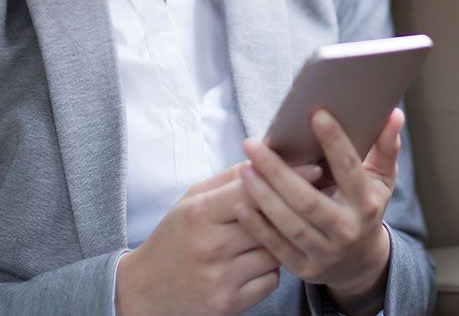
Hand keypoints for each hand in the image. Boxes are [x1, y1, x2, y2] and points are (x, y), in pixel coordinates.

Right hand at [115, 161, 323, 315]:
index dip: (284, 176)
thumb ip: (228, 179)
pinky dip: (269, 270)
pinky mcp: (230, 304)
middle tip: (311, 198)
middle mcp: (211, 246)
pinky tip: (254, 263)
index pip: (251, 189)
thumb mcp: (191, 201)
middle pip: (270, 221)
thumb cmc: (174, 239)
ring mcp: (221, 278)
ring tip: (267, 236)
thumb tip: (265, 158)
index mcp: (199, 214)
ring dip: (278, 242)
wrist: (145, 291)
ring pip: (276, 251)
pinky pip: (272, 280)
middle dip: (290, 208)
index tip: (313, 168)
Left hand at [234, 108, 401, 310]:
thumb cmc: (365, 208)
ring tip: (244, 169)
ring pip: (290, 224)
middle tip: (252, 144)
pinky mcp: (304, 268)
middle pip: (308, 200)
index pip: (349, 169)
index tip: (315, 114)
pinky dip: (257, 227)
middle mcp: (347, 229)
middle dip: (278, 171)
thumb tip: (394, 114)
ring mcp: (325, 252)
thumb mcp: (381, 180)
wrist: (359, 264)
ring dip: (263, 196)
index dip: (335, 142)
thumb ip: (386, 147)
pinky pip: (276, 247)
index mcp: (366, 203)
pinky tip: (240, 205)